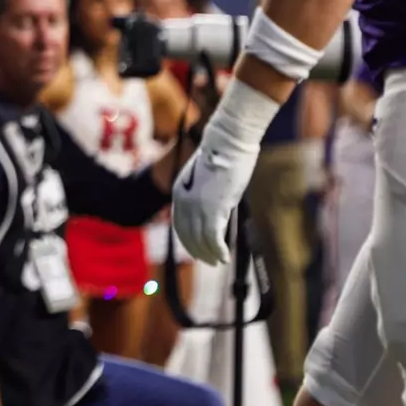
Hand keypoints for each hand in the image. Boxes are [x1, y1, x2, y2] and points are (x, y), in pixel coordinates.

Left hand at [172, 134, 258, 265]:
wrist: (226, 144)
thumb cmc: (222, 156)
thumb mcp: (206, 178)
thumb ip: (205, 194)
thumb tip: (215, 211)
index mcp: (179, 192)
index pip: (179, 224)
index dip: (188, 240)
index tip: (196, 251)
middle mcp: (183, 202)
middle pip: (188, 235)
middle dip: (198, 251)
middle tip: (209, 261)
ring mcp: (197, 207)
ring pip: (201, 240)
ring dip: (210, 253)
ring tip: (219, 261)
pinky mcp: (212, 210)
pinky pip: (213, 238)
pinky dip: (218, 250)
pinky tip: (225, 256)